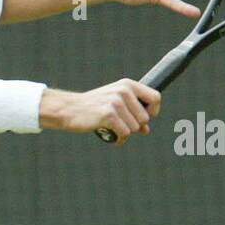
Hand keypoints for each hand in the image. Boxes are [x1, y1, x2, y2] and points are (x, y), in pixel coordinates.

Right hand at [39, 80, 160, 142]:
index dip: (153, 111)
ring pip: (135, 128)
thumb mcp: (114, 104)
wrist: (69, 109)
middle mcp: (124, 91)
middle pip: (145, 118)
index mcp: (127, 85)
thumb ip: (131, 113)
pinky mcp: (109, 115)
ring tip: (112, 130)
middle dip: (134, 126)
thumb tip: (146, 130)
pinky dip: (118, 139)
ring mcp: (116, 102)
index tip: (145, 119)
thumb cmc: (92, 107)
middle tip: (119, 125)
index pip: (155, 97)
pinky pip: (124, 134)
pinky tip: (110, 136)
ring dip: (124, 133)